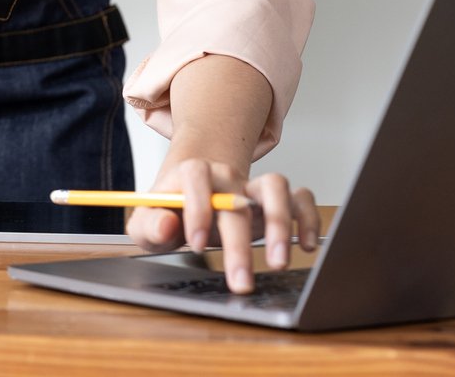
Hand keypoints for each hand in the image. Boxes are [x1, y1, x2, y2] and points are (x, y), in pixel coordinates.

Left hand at [126, 156, 320, 293]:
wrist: (189, 201)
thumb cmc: (169, 213)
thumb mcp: (147, 222)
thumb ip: (149, 226)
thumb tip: (167, 225)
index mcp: (191, 174)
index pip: (196, 176)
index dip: (197, 208)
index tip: (195, 243)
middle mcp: (226, 176)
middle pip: (237, 198)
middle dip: (239, 243)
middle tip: (240, 280)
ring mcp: (253, 186)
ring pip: (275, 186)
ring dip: (281, 223)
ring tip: (278, 261)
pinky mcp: (276, 200)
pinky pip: (301, 197)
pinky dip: (308, 218)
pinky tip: (306, 246)